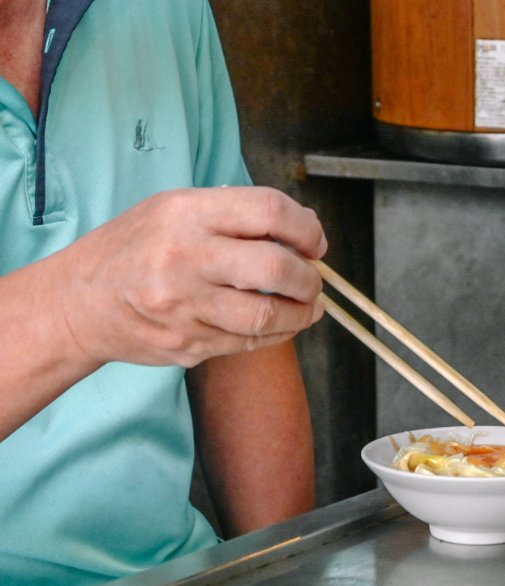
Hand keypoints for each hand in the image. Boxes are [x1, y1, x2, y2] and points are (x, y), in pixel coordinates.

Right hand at [50, 186, 326, 367]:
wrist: (78, 303)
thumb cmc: (134, 249)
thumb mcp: (172, 209)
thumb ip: (235, 213)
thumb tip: (303, 226)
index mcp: (186, 214)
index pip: (269, 212)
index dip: (306, 228)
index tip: (315, 242)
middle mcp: (186, 259)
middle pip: (276, 268)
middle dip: (309, 278)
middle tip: (313, 280)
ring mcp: (185, 307)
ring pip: (268, 315)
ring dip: (302, 313)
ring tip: (309, 306)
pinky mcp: (187, 345)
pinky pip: (249, 342)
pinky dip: (277, 333)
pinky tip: (283, 323)